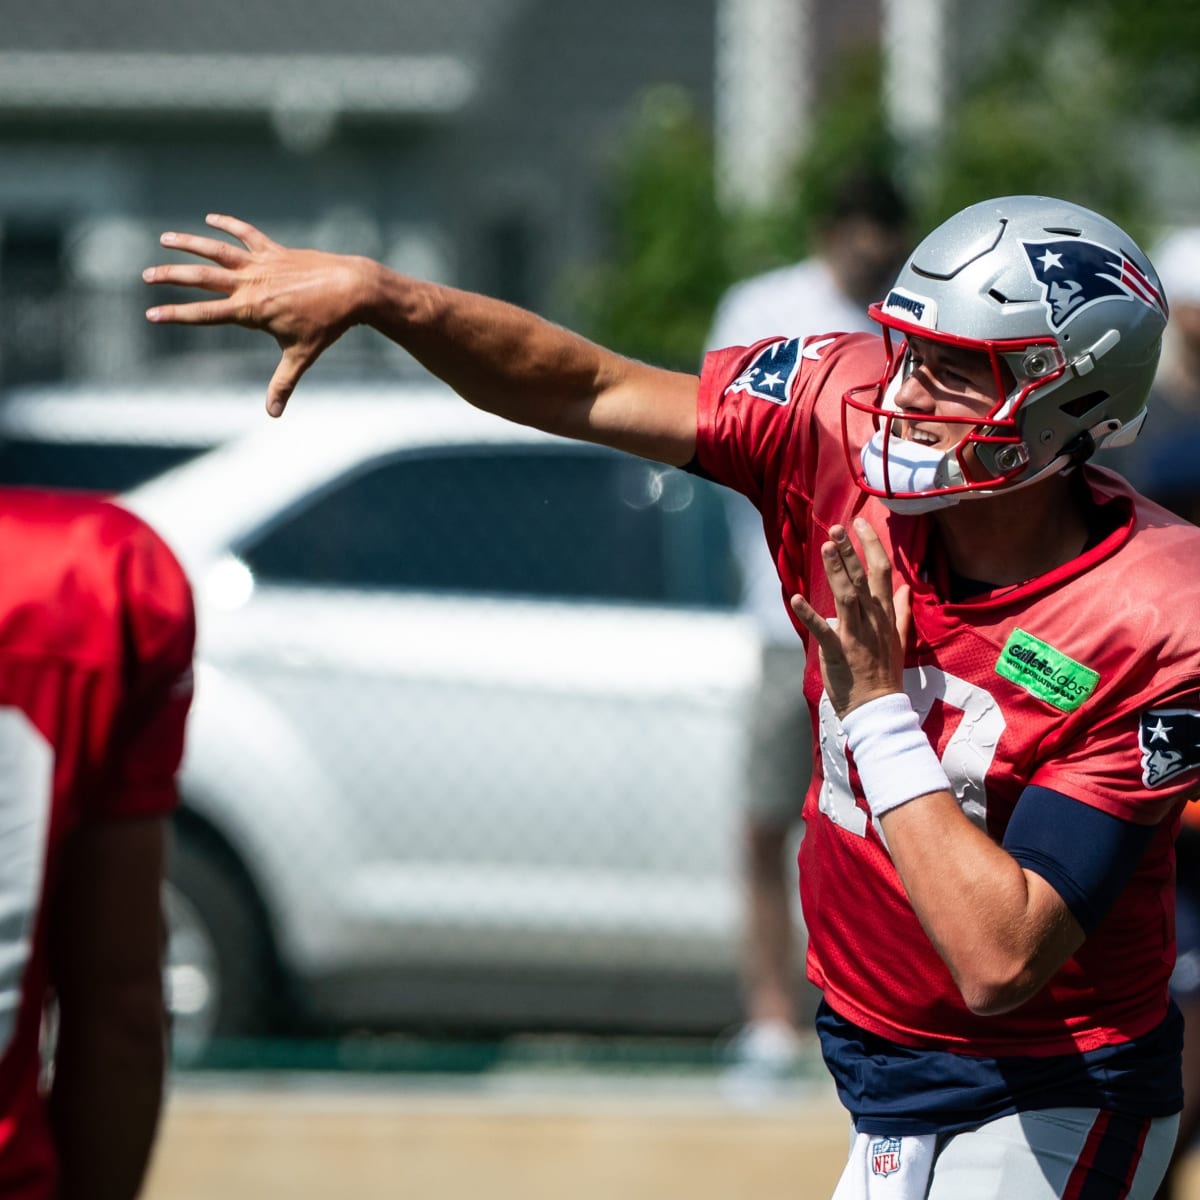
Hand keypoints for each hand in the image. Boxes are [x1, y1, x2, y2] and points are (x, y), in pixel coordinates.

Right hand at [143, 214, 373, 416]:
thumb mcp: (301, 356)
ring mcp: (262, 264)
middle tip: (146, 275)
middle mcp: (251, 284)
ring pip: (218, 250)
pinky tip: (210, 218)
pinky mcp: (275, 251)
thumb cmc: (327, 325)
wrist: (351, 289)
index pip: (205, 313)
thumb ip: (283, 384)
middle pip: (202, 278)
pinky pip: (247, 235)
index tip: (151, 314)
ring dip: (190, 243)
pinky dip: (228, 225)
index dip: (176, 314)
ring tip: (164, 239)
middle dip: (172, 276)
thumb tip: (273, 414)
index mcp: (251, 310)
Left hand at [789, 518, 910, 719]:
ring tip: (826, 547)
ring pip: (846, 597)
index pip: (882, 572)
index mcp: (884, 615)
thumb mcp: (898, 639)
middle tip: (837, 528)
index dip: (871, 546)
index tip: (860, 524)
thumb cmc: (885, 673)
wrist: (879, 707)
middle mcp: (871, 620)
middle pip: (862, 579)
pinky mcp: (837, 652)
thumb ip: (899, 611)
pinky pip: (822, 631)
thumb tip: (905, 587)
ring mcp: (855, 636)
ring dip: (835, 572)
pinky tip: (796, 598)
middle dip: (849, 552)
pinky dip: (809, 614)